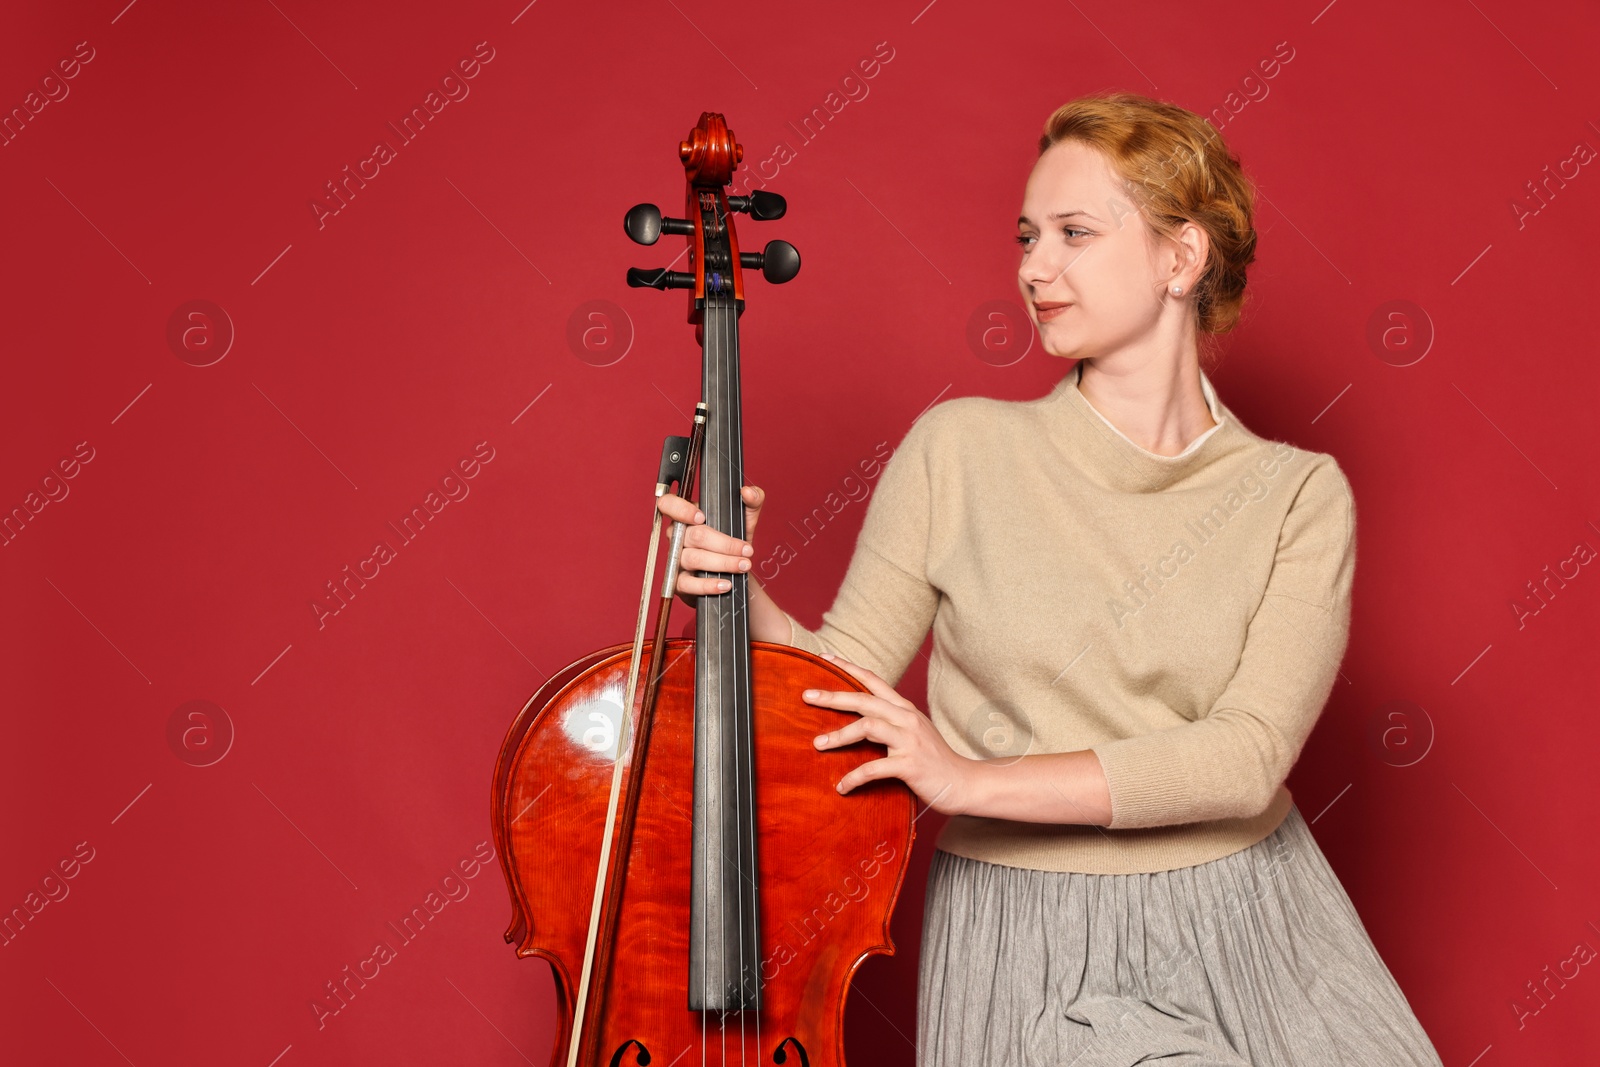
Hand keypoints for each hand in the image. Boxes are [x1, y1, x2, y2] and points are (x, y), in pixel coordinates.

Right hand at [656, 485, 764, 609]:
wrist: (734, 573)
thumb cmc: (734, 541)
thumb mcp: (746, 518)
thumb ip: (753, 500)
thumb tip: (748, 492)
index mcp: (686, 516)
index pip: (668, 504)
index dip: (680, 509)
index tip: (702, 517)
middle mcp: (677, 536)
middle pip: (693, 535)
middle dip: (725, 544)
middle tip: (746, 550)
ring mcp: (676, 559)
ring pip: (694, 558)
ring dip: (723, 563)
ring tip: (743, 565)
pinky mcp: (679, 583)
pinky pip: (688, 584)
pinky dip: (708, 584)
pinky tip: (725, 584)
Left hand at [803, 653, 973, 815]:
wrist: (963, 783)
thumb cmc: (932, 759)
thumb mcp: (912, 732)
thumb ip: (890, 721)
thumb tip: (858, 719)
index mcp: (904, 708)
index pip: (873, 680)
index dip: (849, 668)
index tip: (825, 659)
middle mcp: (906, 718)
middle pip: (864, 699)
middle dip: (833, 696)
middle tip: (807, 696)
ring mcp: (909, 740)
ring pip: (867, 727)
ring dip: (839, 736)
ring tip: (818, 745)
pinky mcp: (909, 765)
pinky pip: (874, 768)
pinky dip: (854, 777)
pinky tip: (842, 786)